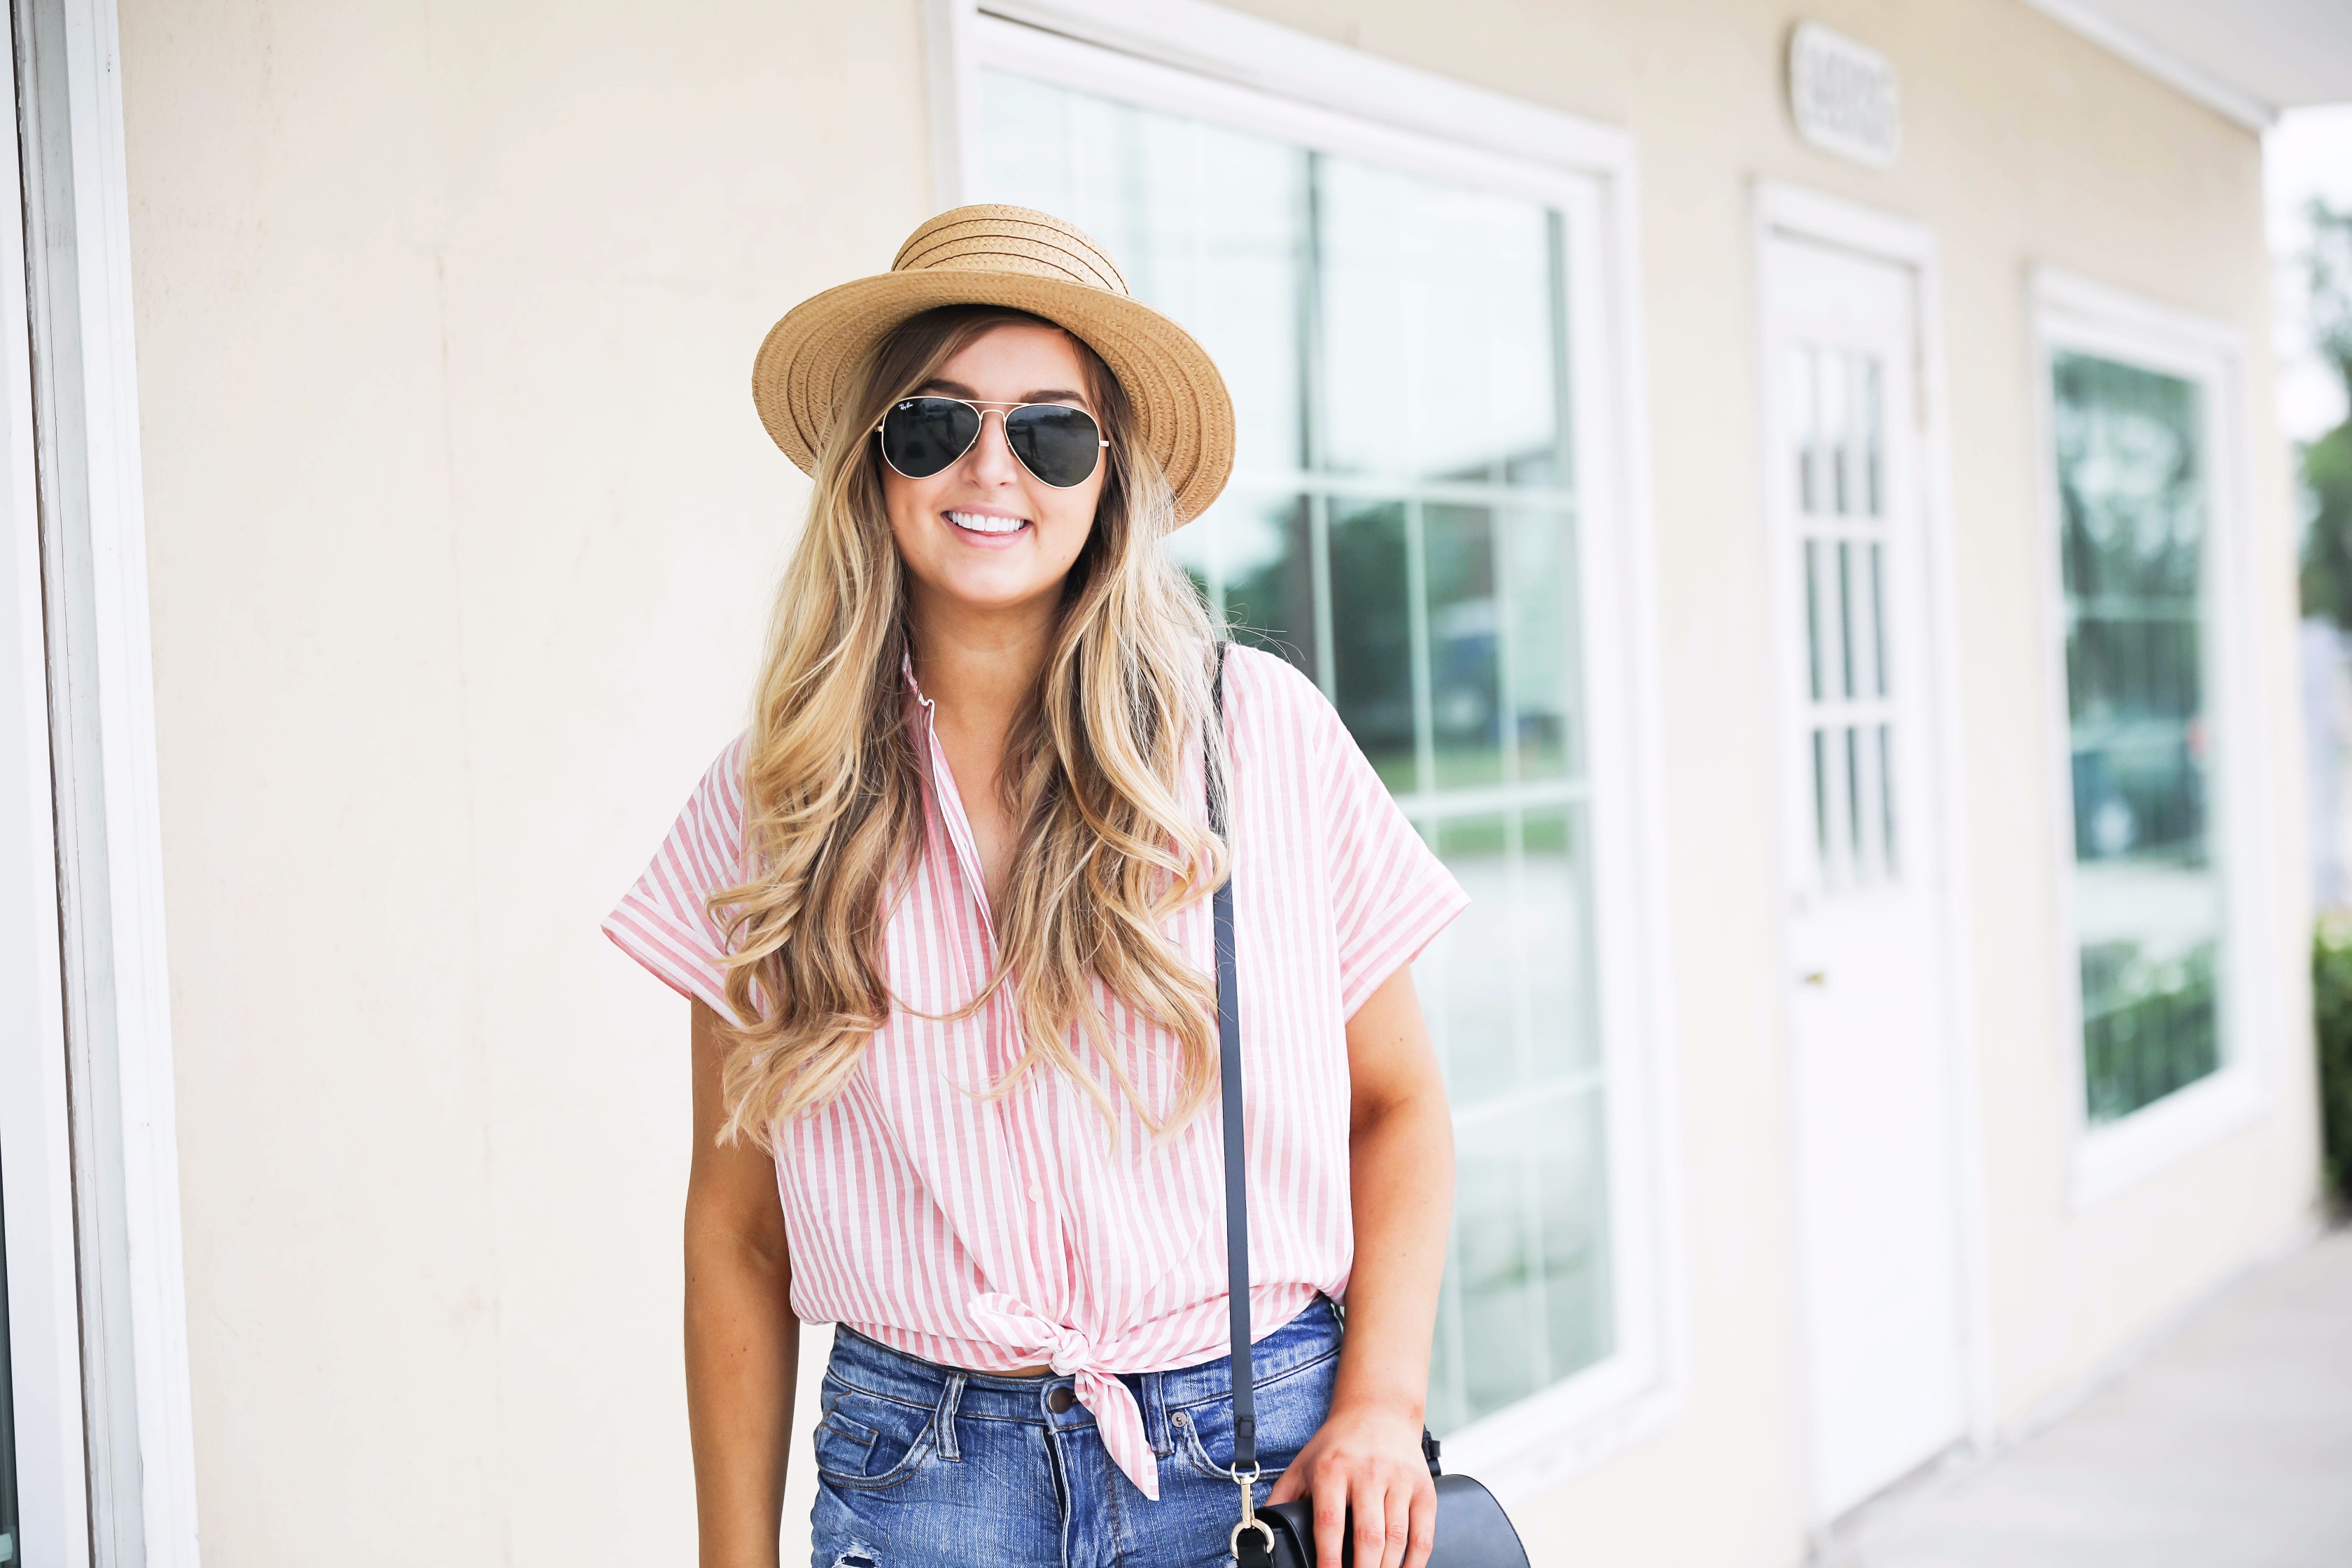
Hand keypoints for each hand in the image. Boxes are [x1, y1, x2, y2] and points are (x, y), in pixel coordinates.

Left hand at [1264, 1401, 1435, 1567]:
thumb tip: (1262, 1531)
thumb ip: (1282, 1498)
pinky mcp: (1424, 1488)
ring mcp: (1399, 1480)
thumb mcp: (1303, 1464)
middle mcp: (1368, 1472)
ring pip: (1397, 1538)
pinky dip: (1416, 1562)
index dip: (1328, 1558)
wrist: (1379, 1411)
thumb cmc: (1337, 1444)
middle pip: (1368, 1535)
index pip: (1330, 1522)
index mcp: (1333, 1469)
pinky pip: (1424, 1534)